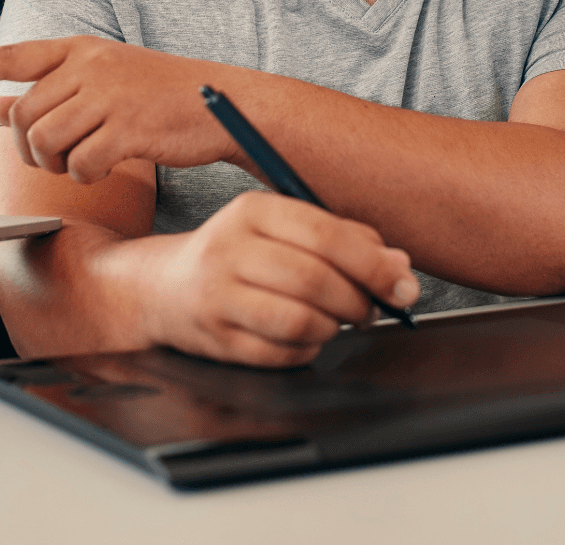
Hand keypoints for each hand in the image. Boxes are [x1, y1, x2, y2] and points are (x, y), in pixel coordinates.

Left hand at [0, 36, 247, 181]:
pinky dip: (87, 177)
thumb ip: (51, 90)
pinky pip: (81, 164)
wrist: (222, 101)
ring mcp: (109, 95)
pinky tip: (106, 169)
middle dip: (33, 148)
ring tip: (83, 161)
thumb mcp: (102, 82)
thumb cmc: (157, 95)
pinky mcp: (129, 127)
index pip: (12, 56)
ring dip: (57, 164)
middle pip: (26, 115)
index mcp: (80, 49)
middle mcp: (89, 65)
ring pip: (47, 141)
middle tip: (60, 157)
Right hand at [143, 190, 418, 366]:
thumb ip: (341, 238)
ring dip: (333, 327)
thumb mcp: (280, 228)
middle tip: (372, 308)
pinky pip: (283, 354)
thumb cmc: (236, 255)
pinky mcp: (216, 339)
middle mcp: (229, 248)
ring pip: (301, 321)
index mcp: (251, 210)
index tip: (401, 282)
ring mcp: (218, 296)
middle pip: (315, 279)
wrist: (162, 287)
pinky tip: (303, 335)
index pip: (325, 234)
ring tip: (334, 320)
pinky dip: (307, 349)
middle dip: (359, 300)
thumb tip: (398, 265)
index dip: (373, 263)